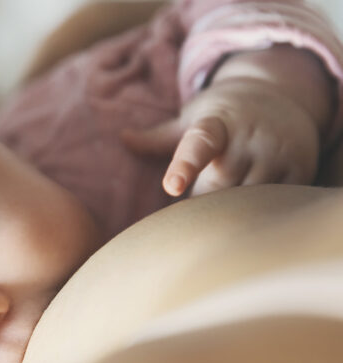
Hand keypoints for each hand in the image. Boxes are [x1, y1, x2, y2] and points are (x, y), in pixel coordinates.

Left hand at [121, 77, 320, 196]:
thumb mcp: (192, 119)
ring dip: (231, 206)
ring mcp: (276, 152)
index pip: (198, 145)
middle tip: (203, 188)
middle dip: (204, 197)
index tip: (172, 186)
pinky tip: (255, 197)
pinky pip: (273, 203)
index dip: (184, 166)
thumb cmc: (223, 116)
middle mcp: (249, 136)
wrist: (282, 95)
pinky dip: (259, 208)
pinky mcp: (299, 168)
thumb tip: (122, 137)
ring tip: (230, 188)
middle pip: (217, 188)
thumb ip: (158, 137)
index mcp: (215, 124)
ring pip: (245, 200)